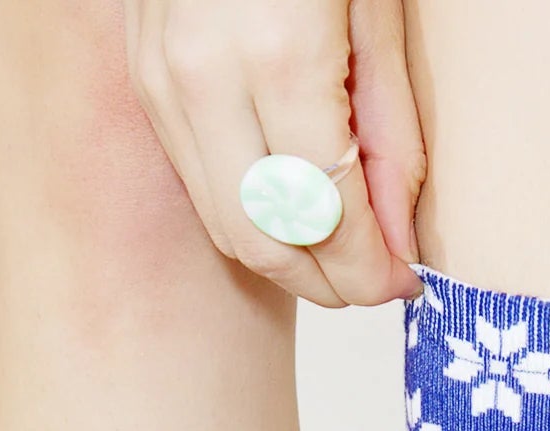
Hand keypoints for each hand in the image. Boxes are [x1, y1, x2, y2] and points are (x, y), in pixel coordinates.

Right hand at [124, 0, 424, 306]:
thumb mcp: (377, 13)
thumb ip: (388, 132)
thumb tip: (397, 236)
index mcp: (278, 54)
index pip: (328, 214)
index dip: (370, 269)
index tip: (405, 284)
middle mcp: (206, 78)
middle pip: (269, 239)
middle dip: (330, 283)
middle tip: (376, 285)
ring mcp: (162, 82)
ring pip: (228, 226)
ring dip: (290, 262)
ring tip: (342, 259)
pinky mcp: (144, 82)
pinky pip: (200, 184)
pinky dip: (251, 217)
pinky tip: (296, 214)